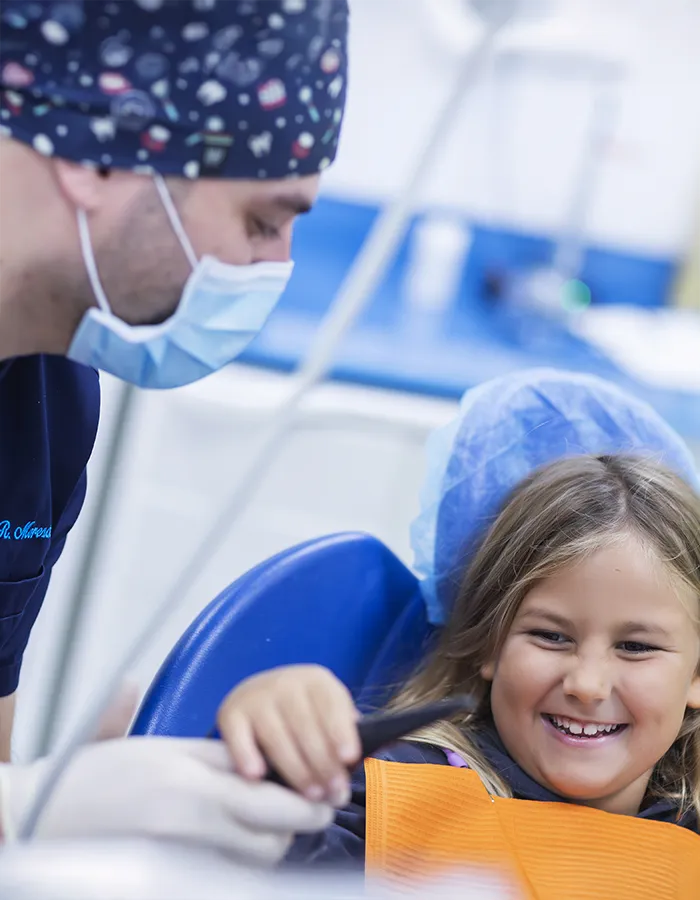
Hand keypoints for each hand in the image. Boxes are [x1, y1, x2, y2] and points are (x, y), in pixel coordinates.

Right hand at [0, 737, 332, 864]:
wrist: (43, 815)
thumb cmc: (100, 775)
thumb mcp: (163, 748)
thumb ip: (219, 754)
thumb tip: (265, 758)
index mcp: (191, 788)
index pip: (271, 804)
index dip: (306, 805)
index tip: (323, 799)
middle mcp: (190, 830)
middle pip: (270, 844)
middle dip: (289, 827)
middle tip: (289, 806)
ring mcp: (179, 862)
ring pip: (250, 864)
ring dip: (264, 845)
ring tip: (253, 821)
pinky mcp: (170, 878)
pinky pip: (222, 874)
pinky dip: (235, 859)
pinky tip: (224, 839)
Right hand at [217, 665, 360, 807]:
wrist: (261, 695)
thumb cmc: (306, 713)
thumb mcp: (329, 712)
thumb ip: (344, 733)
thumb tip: (355, 763)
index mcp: (316, 680)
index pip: (331, 704)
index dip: (340, 731)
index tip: (349, 758)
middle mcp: (285, 682)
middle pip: (305, 724)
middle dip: (322, 762)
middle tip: (332, 793)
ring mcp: (255, 696)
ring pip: (276, 736)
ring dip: (295, 769)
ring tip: (310, 795)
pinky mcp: (230, 713)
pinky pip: (238, 737)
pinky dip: (246, 756)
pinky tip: (257, 776)